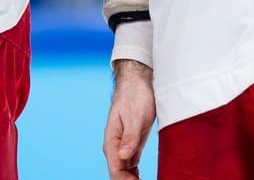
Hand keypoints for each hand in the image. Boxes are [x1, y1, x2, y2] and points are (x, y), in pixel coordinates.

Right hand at [103, 59, 155, 178]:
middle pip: (120, 174)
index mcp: (112, 141)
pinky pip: (132, 165)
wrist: (137, 83)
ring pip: (125, 172)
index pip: (116, 170)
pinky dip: (136, 174)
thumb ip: (129, 136)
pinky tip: (141, 179)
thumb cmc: (135, 96)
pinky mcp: (132, 144)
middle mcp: (116, 147)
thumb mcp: (135, 116)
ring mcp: (124, 146)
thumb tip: (123, 156)